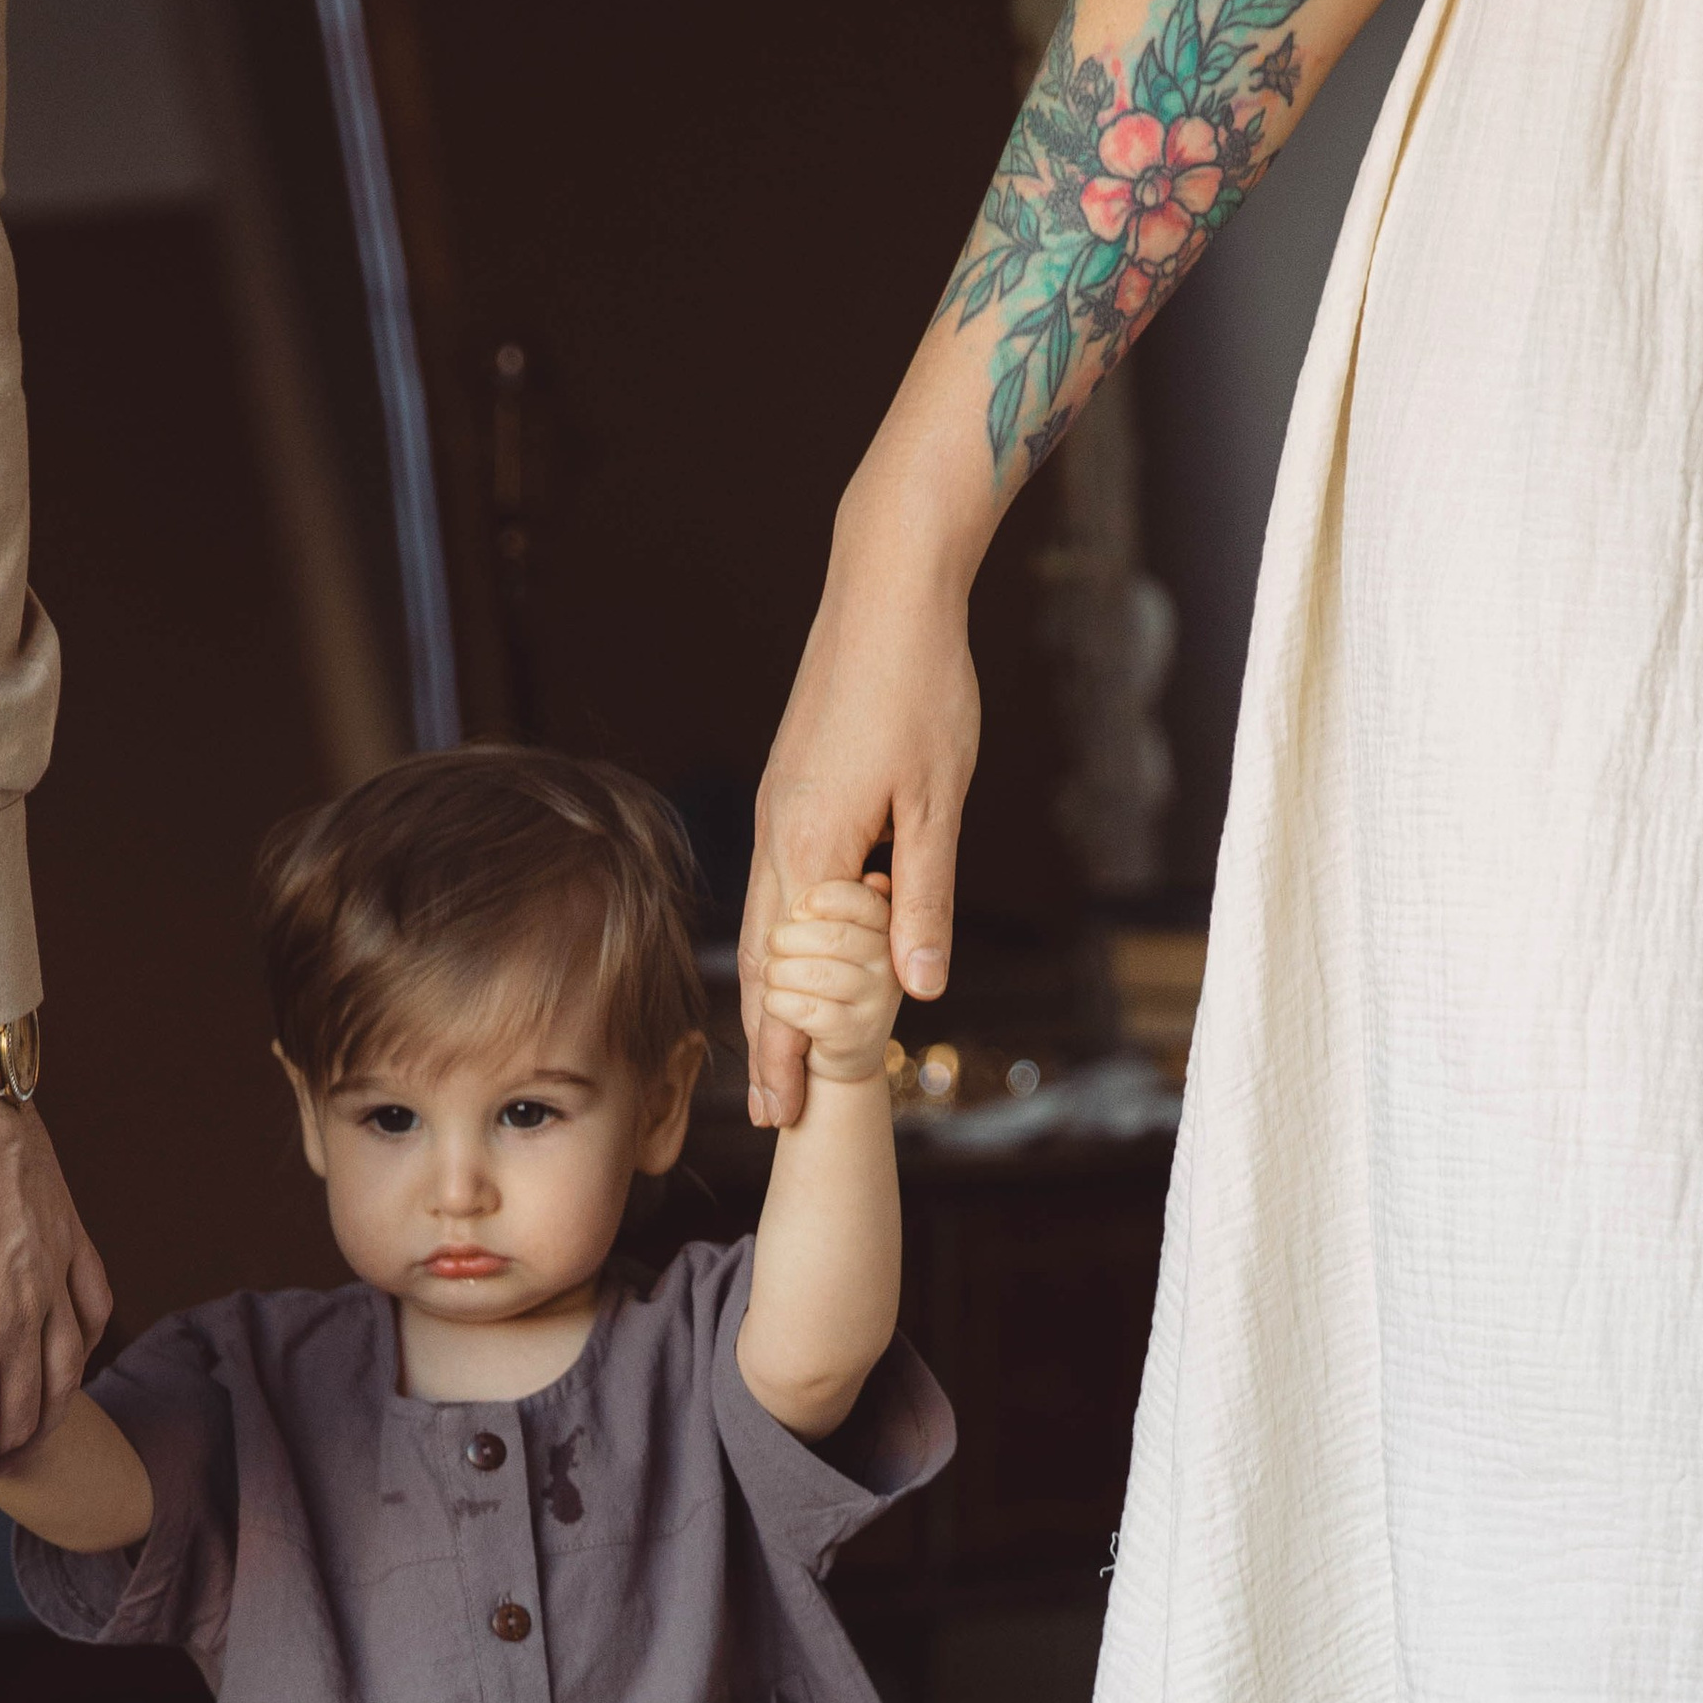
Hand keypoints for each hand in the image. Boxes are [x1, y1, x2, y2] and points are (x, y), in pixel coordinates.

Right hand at [742, 523, 979, 1127]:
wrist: (885, 589)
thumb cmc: (921, 686)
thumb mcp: (939, 804)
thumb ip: (925, 900)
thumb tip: (921, 990)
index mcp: (809, 848)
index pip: (790, 980)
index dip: (789, 1051)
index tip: (788, 1114)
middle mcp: (776, 837)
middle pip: (764, 965)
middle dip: (767, 1042)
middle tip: (774, 1114)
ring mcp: (776, 812)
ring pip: (765, 927)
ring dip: (770, 996)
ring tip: (777, 1053)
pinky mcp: (788, 792)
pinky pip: (776, 887)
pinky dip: (781, 942)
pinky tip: (801, 957)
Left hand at [757, 878, 898, 1087]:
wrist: (834, 1054)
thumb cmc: (822, 983)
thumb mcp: (829, 935)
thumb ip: (838, 906)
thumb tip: (874, 879)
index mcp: (887, 928)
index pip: (863, 900)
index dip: (822, 899)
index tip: (796, 909)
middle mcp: (891, 962)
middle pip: (833, 937)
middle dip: (786, 939)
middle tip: (772, 946)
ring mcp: (878, 999)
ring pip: (816, 974)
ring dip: (778, 973)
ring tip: (772, 975)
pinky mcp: (857, 1033)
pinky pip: (808, 1010)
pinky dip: (779, 1003)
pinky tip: (776, 1001)